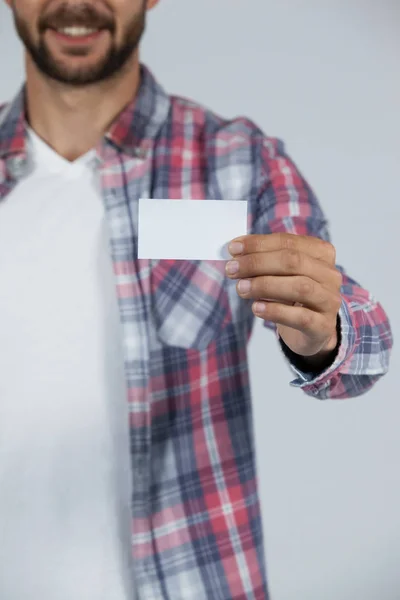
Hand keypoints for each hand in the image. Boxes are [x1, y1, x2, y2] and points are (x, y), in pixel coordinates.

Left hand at [226, 233, 342, 357]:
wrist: (312, 330)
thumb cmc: (292, 296)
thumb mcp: (280, 274)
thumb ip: (263, 260)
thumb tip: (235, 251)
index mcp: (320, 253)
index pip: (288, 242)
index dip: (258, 244)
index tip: (233, 248)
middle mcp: (329, 275)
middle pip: (293, 261)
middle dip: (257, 263)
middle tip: (231, 269)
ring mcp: (329, 301)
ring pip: (300, 287)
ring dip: (265, 285)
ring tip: (241, 288)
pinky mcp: (323, 326)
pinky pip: (301, 317)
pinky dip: (276, 311)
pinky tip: (256, 308)